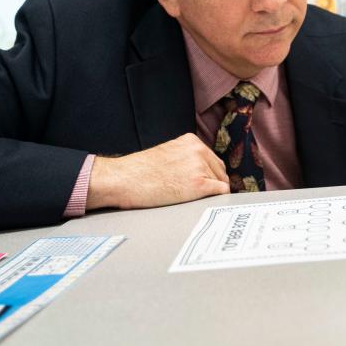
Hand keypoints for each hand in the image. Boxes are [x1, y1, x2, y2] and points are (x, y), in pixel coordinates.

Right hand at [87, 134, 229, 210]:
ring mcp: (200, 166)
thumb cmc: (139, 171)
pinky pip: (221, 193)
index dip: (209, 175)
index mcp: (192, 141)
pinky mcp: (199, 184)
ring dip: (210, 193)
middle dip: (213, 184)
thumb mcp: (168, 154)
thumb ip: (186, 158)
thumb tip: (201, 172)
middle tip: (197, 196)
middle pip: (220, 171)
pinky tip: (202, 203)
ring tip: (190, 199)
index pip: (212, 160)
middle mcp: (199, 150)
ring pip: (221, 183)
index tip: (202, 186)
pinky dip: (215, 200)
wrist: (124, 179)